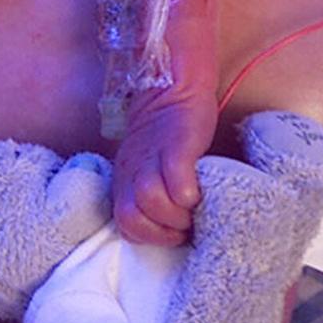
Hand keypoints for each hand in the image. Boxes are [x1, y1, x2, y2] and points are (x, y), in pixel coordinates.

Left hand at [111, 88, 215, 245]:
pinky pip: (176, 180)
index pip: (125, 224)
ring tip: (193, 210)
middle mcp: (134, 172)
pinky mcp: (177, 145)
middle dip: (163, 230)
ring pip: (150, 202)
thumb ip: (150, 190)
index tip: (173, 231)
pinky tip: (197, 192)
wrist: (170, 86)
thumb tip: (169, 222)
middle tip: (185, 224)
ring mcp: (153, 158)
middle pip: (134, 217)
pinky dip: (186, 194)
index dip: (150, 235)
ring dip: (176, 215)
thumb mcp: (147, 165)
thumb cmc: (165, 132)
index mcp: (126, 181)